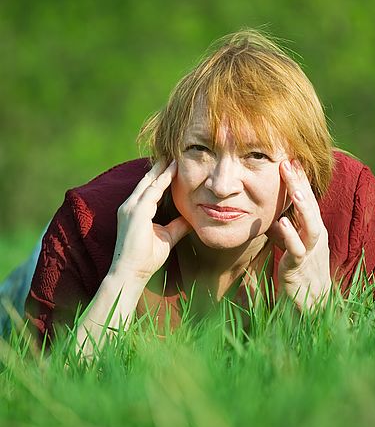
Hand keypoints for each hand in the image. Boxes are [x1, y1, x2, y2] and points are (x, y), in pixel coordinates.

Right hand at [112, 160, 191, 279]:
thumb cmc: (146, 258)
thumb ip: (178, 226)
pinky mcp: (135, 212)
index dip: (159, 175)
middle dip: (159, 166)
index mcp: (135, 210)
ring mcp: (130, 207)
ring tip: (173, 156)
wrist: (131, 274)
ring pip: (149, 182)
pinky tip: (172, 171)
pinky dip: (162, 180)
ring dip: (161, 169)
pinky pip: (151, 191)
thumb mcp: (167, 237)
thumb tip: (191, 218)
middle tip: (171, 152)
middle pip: (146, 180)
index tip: (171, 164)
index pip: (149, 188)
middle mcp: (130, 205)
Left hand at [267, 159, 330, 308]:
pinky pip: (297, 250)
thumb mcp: (289, 241)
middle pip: (310, 205)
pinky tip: (281, 223)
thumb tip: (266, 209)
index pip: (306, 198)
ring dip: (303, 207)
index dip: (299, 179)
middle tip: (289, 162)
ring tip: (294, 190)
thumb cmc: (299, 269)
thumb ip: (281, 225)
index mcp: (312, 228)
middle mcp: (315, 236)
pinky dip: (290, 236)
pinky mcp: (299, 267)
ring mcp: (309, 251)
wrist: (311, 301)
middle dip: (300, 184)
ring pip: (311, 226)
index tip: (290, 157)